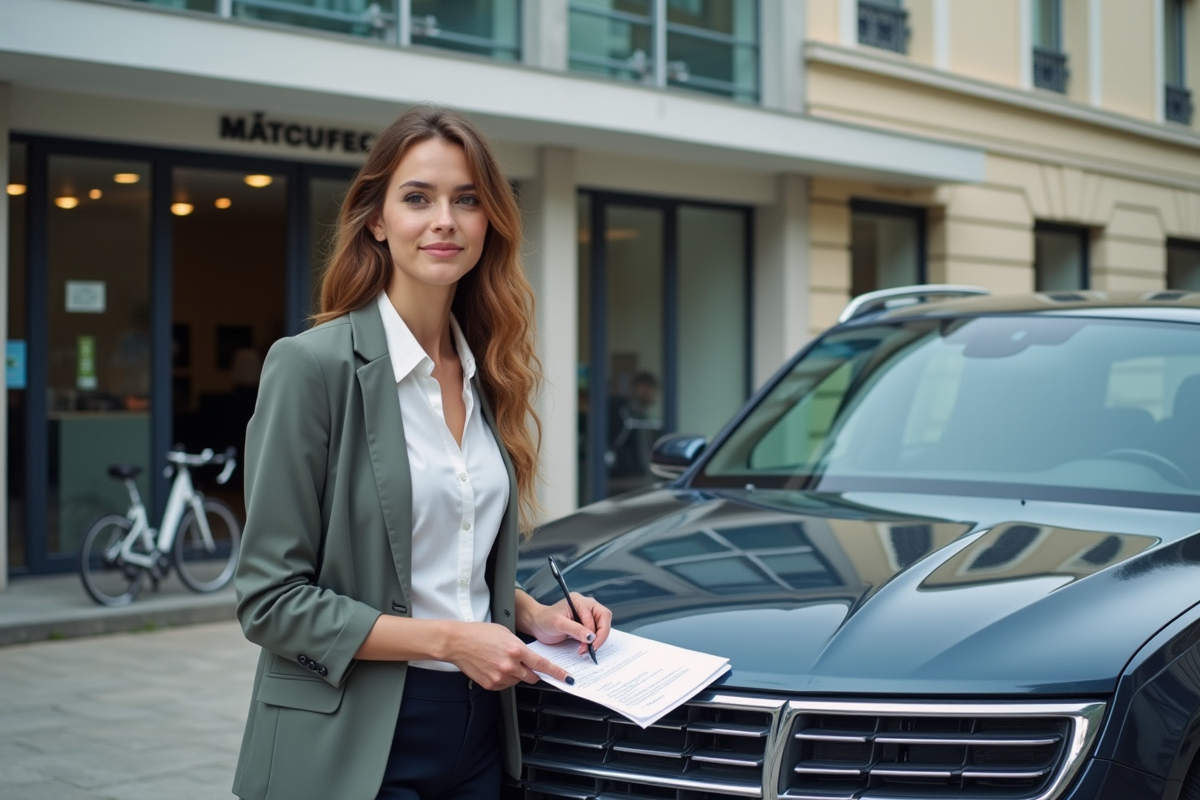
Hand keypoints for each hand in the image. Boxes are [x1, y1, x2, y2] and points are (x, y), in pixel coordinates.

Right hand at [442, 621, 573, 690]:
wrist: (458, 642)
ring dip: (516, 674)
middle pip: (532, 677)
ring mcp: (499, 677)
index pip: (542, 665)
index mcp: (516, 650)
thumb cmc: (480, 633)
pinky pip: (505, 685)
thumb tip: (530, 656)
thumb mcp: (505, 633)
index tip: (566, 678)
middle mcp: (509, 665)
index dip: (557, 673)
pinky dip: (504, 678)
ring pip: (518, 681)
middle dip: (532, 672)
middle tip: (524, 663)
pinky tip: (494, 667)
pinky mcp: (491, 684)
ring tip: (501, 661)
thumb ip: (520, 646)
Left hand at [519, 592, 612, 657]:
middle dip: (600, 636)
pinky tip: (584, 648)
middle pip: (605, 619)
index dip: (597, 632)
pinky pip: (595, 633)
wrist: (537, 625)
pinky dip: (592, 642)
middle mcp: (586, 606)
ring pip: (602, 627)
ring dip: (596, 640)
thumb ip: (575, 629)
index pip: (599, 616)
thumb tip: (591, 637)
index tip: (590, 646)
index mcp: (580, 601)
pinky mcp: (585, 625)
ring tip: (585, 650)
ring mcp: (587, 616)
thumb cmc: (545, 620)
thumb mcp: (559, 624)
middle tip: (591, 649)